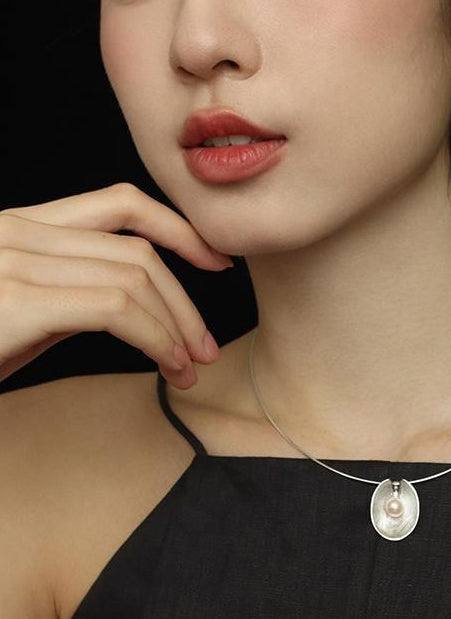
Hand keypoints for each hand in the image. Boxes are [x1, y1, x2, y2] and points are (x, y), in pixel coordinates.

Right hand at [0, 182, 232, 386]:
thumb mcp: (20, 310)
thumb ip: (70, 293)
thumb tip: (136, 307)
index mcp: (22, 226)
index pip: (120, 204)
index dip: (179, 227)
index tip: (216, 262)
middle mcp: (17, 232)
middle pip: (138, 251)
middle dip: (186, 302)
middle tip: (206, 348)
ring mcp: (13, 261)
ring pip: (135, 278)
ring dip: (178, 328)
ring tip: (190, 368)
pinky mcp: (16, 299)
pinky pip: (116, 310)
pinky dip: (157, 340)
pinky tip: (167, 367)